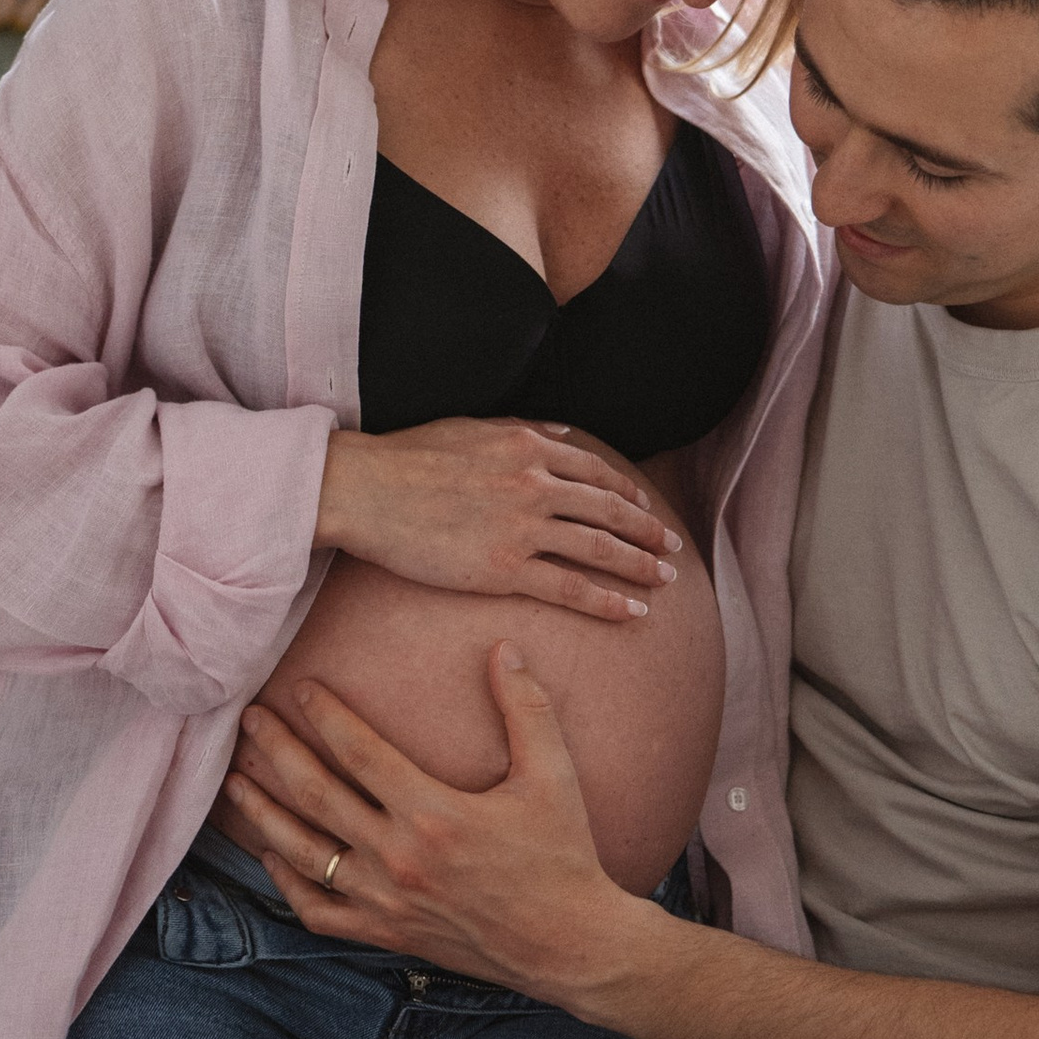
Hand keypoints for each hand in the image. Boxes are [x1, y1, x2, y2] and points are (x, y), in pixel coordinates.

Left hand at [216, 648, 644, 999]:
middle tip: (248, 719)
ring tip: (235, 782)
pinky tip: (273, 855)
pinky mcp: (385, 933)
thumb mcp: (554, 775)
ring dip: (262, 814)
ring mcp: (385, 901)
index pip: (359, 752)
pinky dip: (287, 883)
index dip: (325, 715)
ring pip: (302, 853)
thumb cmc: (563, 856)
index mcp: (433, 813)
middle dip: (275, 751)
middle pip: (315, 794)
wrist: (569, 945)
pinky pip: (317, 910)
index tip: (301, 687)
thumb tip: (503, 648)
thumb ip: (526, 707)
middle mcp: (398, 858)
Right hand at [313, 417, 679, 622]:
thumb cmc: (407, 457)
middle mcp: (535, 484)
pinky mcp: (503, 570)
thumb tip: (562, 432)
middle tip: (673, 548)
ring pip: (599, 549)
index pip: (596, 472)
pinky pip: (570, 588)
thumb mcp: (471, 426)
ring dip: (639, 567)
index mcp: (528, 446)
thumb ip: (522, 429)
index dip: (629, 492)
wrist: (365, 490)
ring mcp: (522, 529)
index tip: (647, 507)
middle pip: (610, 511)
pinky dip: (607, 601)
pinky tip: (632, 612)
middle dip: (648, 531)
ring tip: (665, 582)